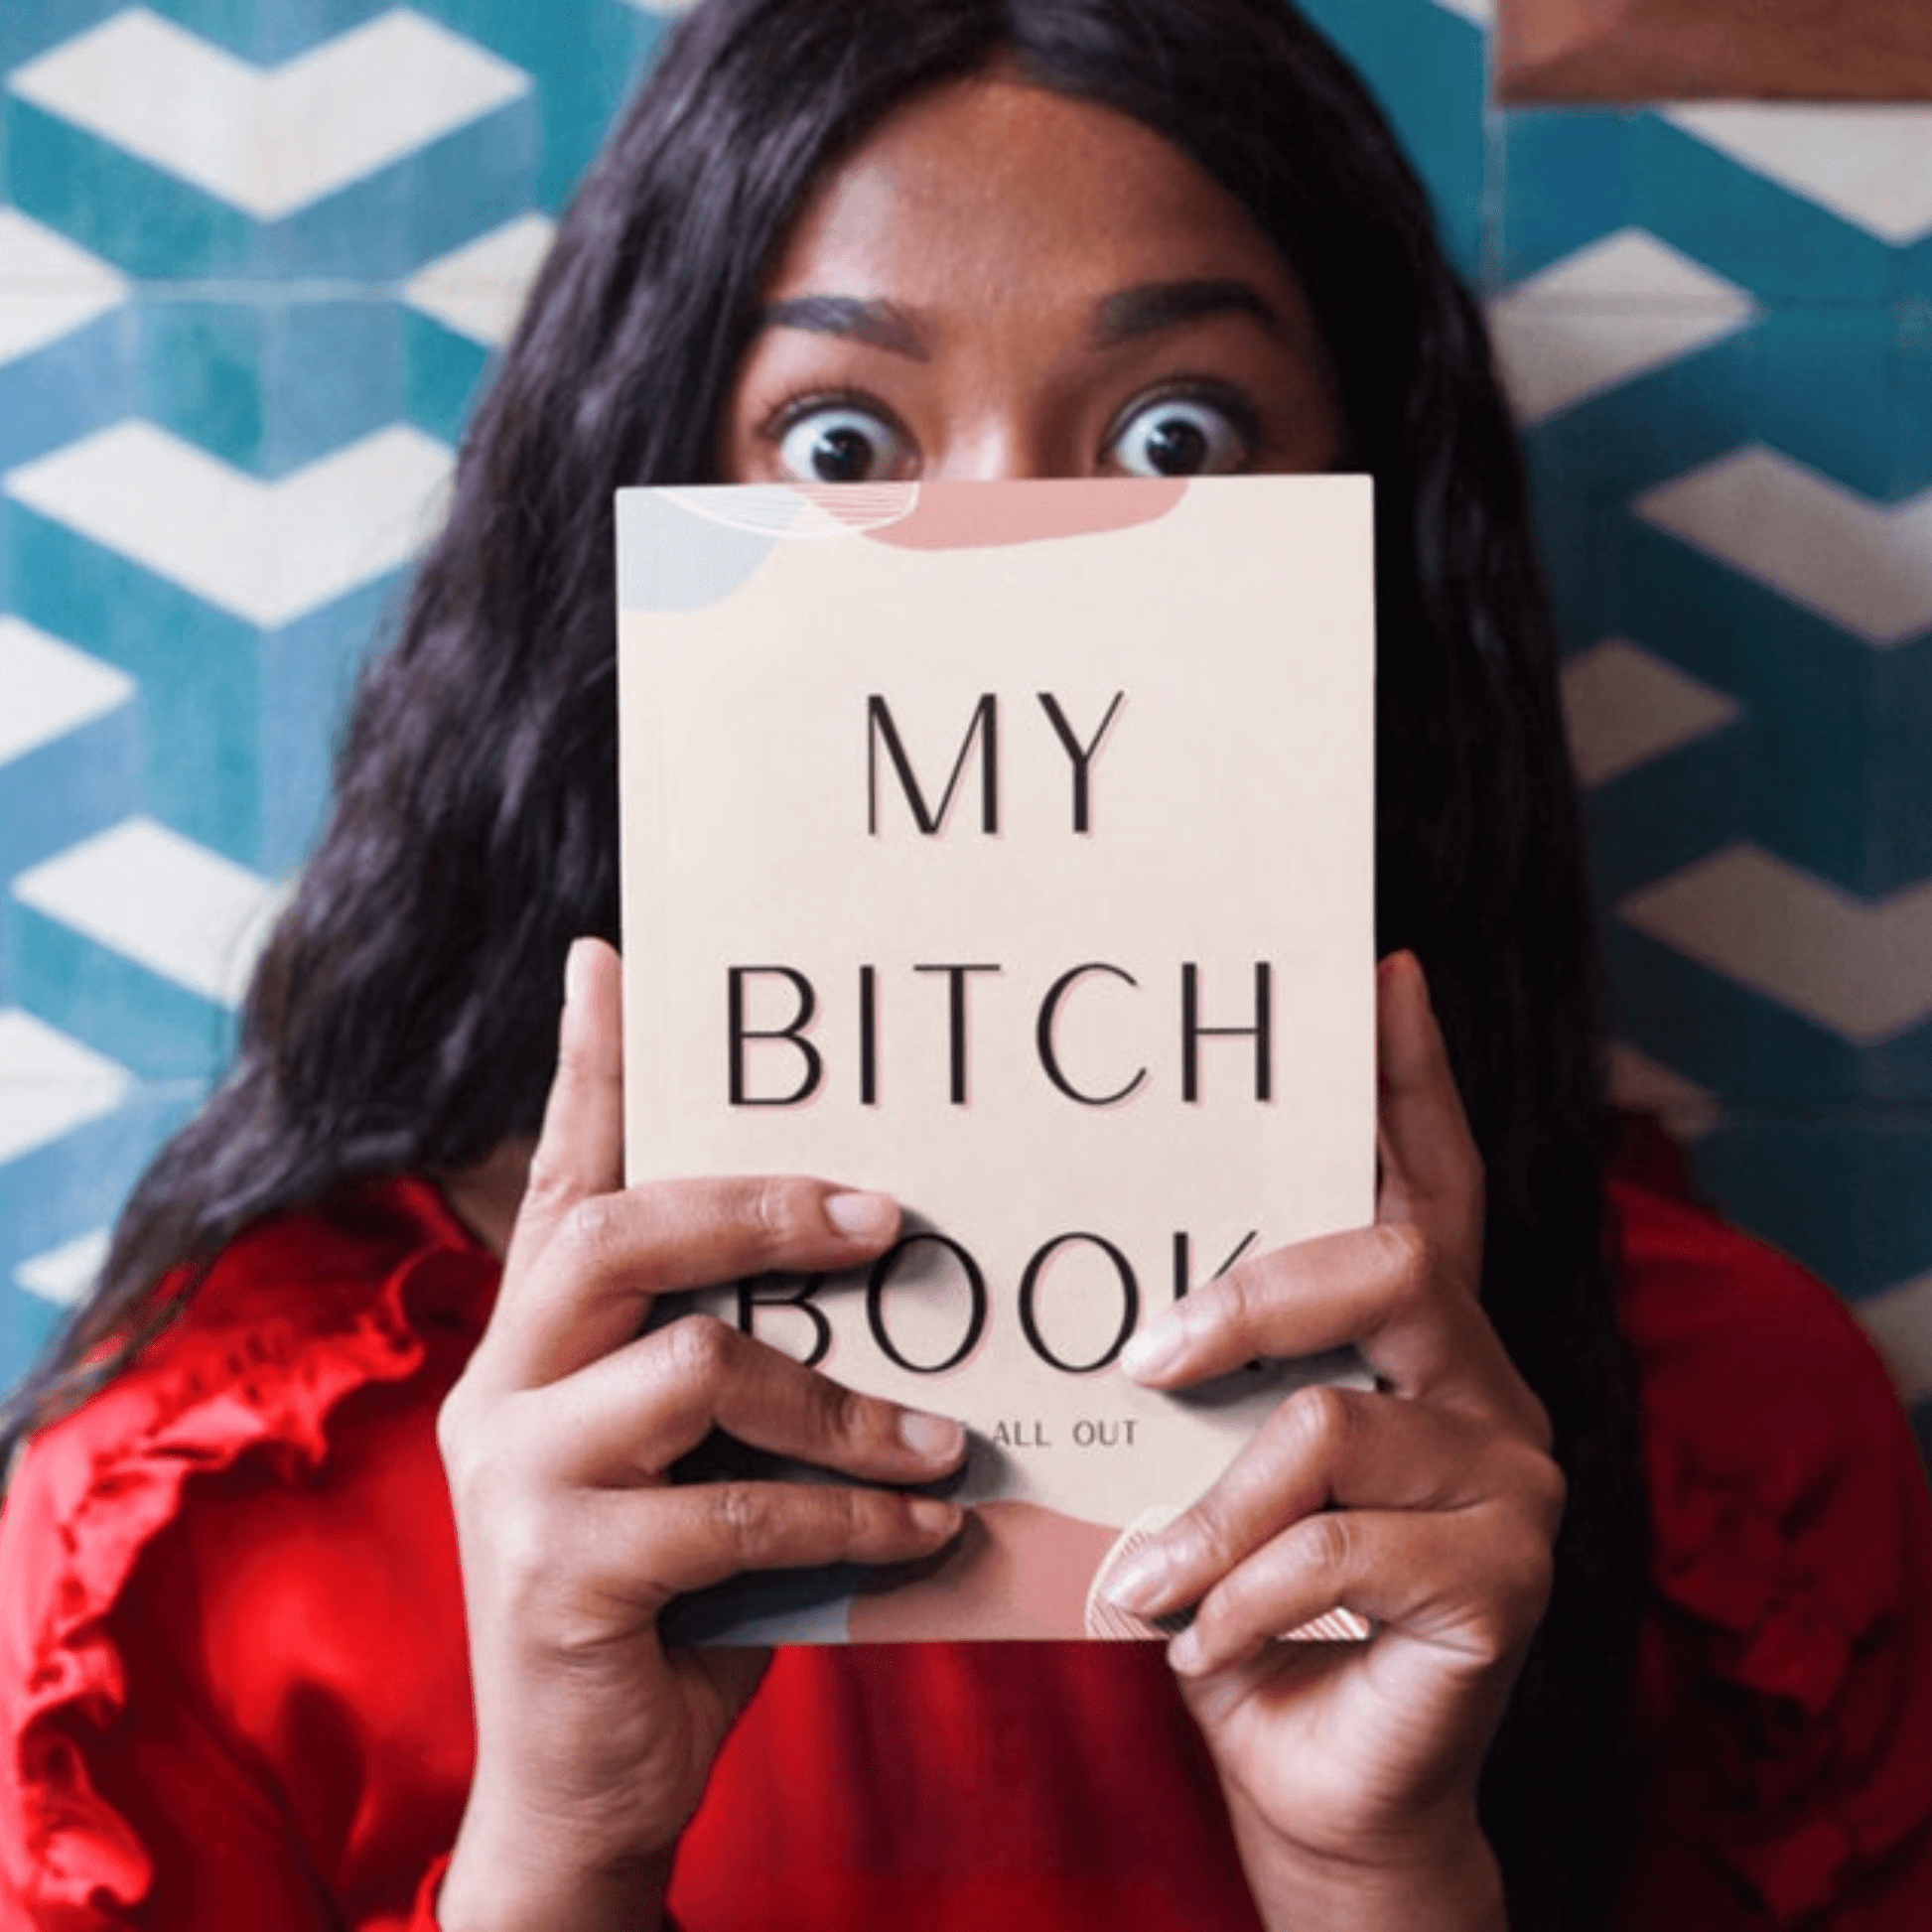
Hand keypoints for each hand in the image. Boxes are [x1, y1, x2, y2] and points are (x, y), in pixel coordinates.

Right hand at [433, 938, 965, 1931]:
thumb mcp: (703, 1462)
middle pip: (619, 1233)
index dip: (591, 1066)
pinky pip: (731, 1510)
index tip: (613, 955)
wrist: (590, 1787)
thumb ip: (743, 1369)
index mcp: (537, 1340)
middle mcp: (502, 1384)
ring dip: (842, 1404)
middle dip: (761, 1207)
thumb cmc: (675, 1597)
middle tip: (886, 1217)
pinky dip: (847, 1519)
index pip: (566, 1174)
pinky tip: (923, 1533)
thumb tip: (887, 1265)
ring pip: (694, 1367)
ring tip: (943, 1443)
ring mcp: (513, 1478)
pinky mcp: (552, 1575)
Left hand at [1105, 952, 1560, 1929]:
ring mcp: (1514, 1483)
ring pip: (1335, 1426)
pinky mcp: (1509, 1582)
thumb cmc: (1248, 1604)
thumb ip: (1206, 1379)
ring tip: (1147, 1580)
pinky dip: (1240, 1596)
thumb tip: (1111, 1297)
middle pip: (1395, 1260)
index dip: (1408, 1081)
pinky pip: (1339, 1550)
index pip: (1428, 1185)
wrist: (1317, 1781)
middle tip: (1145, 1353)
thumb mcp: (1211, 1468)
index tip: (1378, 973)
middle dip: (1249, 1299)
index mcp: (1421, 1346)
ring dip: (1210, 1514)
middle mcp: (1488, 1389)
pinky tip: (1201, 1639)